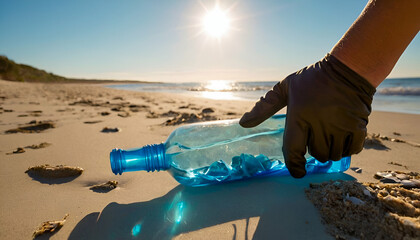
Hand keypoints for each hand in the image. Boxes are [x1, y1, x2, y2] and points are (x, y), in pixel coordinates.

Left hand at [239, 54, 375, 177]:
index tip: (297, 171)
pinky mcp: (358, 127)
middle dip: (313, 151)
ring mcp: (340, 127)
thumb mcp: (284, 87)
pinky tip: (342, 138)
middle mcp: (320, 124)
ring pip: (333, 154)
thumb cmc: (313, 79)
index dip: (294, 165)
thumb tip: (242, 123)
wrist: (347, 69)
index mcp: (300, 116)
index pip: (293, 150)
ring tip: (327, 137)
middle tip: (314, 137)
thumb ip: (264, 107)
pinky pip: (352, 150)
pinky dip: (346, 149)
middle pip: (316, 154)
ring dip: (329, 151)